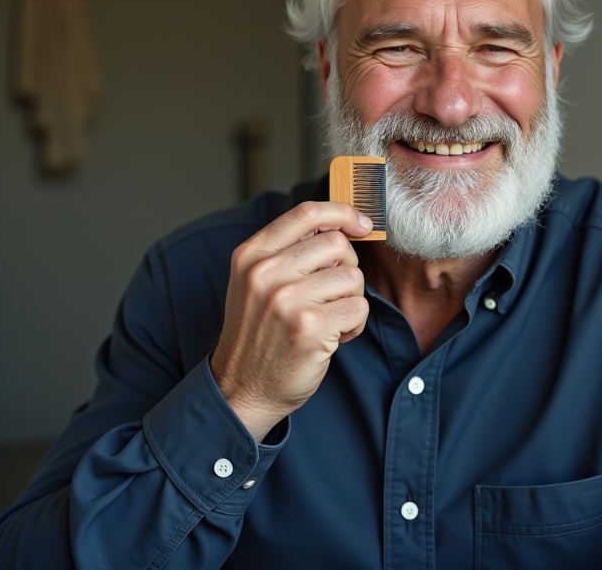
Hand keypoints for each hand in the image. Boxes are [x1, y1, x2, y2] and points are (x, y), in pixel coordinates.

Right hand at [210, 201, 372, 440]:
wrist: (241, 389)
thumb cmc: (258, 334)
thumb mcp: (255, 282)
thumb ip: (287, 251)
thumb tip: (341, 223)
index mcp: (252, 255)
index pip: (306, 213)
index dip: (341, 212)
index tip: (360, 223)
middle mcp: (265, 272)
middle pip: (337, 243)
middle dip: (346, 268)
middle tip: (333, 294)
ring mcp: (286, 299)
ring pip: (352, 277)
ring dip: (350, 300)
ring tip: (329, 319)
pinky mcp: (310, 327)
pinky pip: (358, 308)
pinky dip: (354, 324)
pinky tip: (333, 337)